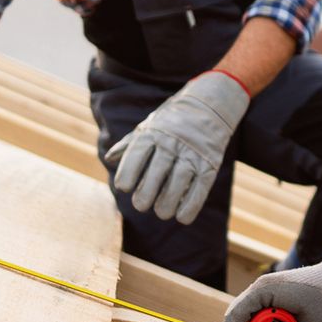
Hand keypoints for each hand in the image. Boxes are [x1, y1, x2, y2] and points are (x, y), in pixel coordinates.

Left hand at [103, 70, 247, 223]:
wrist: (211, 104)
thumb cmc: (172, 120)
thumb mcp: (149, 125)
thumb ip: (130, 144)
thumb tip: (110, 159)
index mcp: (154, 133)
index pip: (138, 154)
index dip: (129, 173)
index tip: (123, 187)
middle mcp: (173, 143)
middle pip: (157, 172)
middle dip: (146, 194)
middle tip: (140, 205)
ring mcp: (193, 153)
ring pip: (178, 183)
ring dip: (167, 203)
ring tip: (160, 212)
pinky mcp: (210, 164)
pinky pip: (200, 188)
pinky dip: (191, 205)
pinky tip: (181, 217)